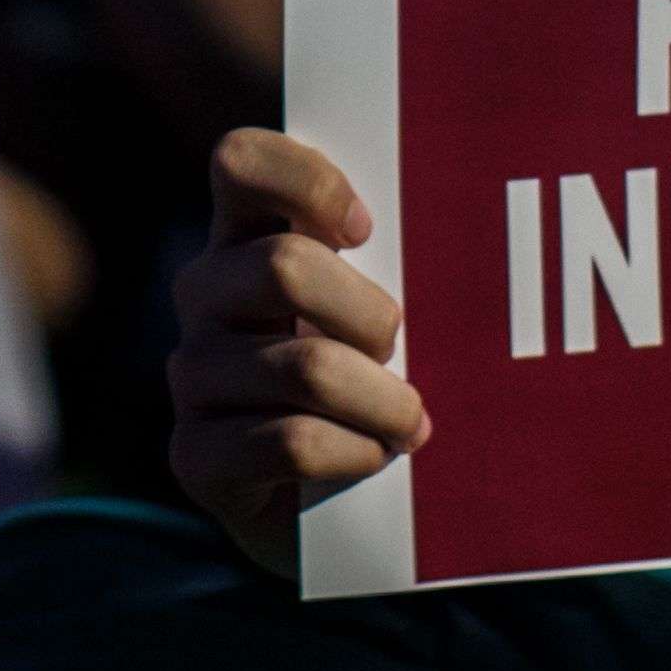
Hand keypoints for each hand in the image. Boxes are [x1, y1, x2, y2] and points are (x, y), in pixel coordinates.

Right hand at [166, 130, 428, 575]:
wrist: (333, 508)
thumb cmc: (372, 379)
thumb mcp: (377, 308)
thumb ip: (394, 261)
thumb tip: (478, 240)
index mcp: (246, 236)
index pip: (241, 162)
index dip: (309, 184)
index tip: (367, 230)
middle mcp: (204, 293)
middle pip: (284, 266)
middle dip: (371, 316)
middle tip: (400, 351)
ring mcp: (192, 374)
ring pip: (303, 367)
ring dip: (382, 401)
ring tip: (410, 422)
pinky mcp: (193, 454)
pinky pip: (290, 443)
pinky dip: (354, 454)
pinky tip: (371, 459)